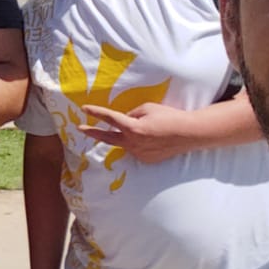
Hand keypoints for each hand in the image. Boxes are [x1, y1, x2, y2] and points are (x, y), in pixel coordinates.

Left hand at [80, 102, 195, 164]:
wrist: (187, 134)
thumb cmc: (168, 116)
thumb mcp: (147, 108)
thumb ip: (131, 114)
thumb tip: (124, 119)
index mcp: (132, 128)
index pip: (109, 118)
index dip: (96, 112)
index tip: (84, 109)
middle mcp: (132, 143)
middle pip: (107, 138)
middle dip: (93, 133)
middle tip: (81, 129)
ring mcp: (139, 153)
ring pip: (124, 143)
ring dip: (125, 136)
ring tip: (142, 129)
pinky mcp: (146, 159)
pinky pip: (136, 149)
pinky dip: (139, 142)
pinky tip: (152, 138)